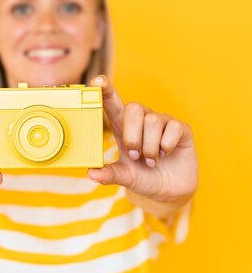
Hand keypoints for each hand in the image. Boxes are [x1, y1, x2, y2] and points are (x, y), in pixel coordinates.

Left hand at [88, 75, 197, 203]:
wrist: (170, 191)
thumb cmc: (144, 177)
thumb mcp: (125, 177)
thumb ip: (110, 174)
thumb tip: (91, 173)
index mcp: (124, 126)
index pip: (112, 102)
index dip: (106, 89)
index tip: (97, 81)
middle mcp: (143, 119)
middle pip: (134, 107)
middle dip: (132, 135)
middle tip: (135, 155)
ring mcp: (162, 122)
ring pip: (153, 120)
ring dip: (150, 147)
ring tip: (152, 160)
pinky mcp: (182, 128)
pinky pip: (174, 127)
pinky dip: (167, 145)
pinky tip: (166, 154)